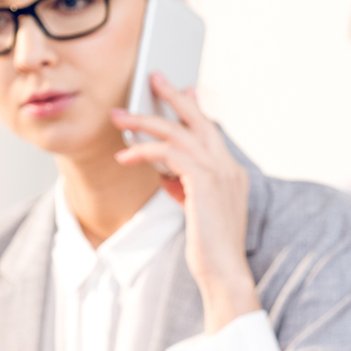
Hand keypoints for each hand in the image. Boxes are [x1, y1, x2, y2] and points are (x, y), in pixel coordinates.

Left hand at [112, 73, 258, 334]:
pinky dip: (143, 151)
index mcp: (232, 173)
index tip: (180, 90)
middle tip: (153, 78)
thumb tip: (166, 174)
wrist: (224, 272)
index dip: (193, 108)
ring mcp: (220, 172)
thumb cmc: (210, 249)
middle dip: (173, 96)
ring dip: (144, 121)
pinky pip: (168, 153)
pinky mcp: (204, 181)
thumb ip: (187, 187)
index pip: (211, 131)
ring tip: (119, 117)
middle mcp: (229, 168)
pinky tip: (125, 156)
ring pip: (178, 132)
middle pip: (199, 119)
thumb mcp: (198, 212)